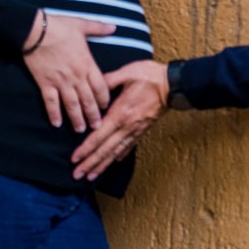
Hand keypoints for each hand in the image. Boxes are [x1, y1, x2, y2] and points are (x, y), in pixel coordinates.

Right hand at [25, 12, 115, 131]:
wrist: (35, 31)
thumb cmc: (59, 26)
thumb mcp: (82, 25)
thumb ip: (99, 28)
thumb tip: (114, 26)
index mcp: (87, 63)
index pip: (100, 87)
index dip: (104, 99)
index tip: (106, 107)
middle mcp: (76, 76)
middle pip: (88, 100)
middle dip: (93, 115)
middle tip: (96, 127)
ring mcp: (60, 82)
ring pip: (72, 105)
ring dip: (77, 119)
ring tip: (80, 130)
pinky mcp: (45, 83)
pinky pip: (50, 102)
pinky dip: (53, 113)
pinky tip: (56, 124)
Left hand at [72, 60, 168, 181]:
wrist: (174, 85)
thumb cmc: (151, 77)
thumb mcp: (127, 73)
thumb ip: (108, 80)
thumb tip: (93, 84)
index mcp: (120, 113)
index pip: (99, 136)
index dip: (86, 149)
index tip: (75, 159)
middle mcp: (127, 126)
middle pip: (105, 149)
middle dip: (90, 163)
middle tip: (77, 174)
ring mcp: (135, 130)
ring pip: (116, 152)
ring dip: (102, 165)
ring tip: (91, 176)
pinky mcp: (142, 130)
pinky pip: (128, 147)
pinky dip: (118, 157)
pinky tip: (112, 163)